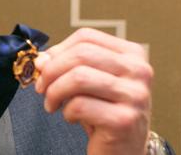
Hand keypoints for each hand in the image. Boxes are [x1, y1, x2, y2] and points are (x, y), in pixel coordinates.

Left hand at [34, 28, 152, 154]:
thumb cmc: (104, 113)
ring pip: (79, 77)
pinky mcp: (125, 120)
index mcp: (132, 54)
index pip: (86, 37)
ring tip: (52, 104)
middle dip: (51, 70)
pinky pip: (80, 105)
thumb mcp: (87, 83)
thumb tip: (41, 60)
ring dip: (55, 92)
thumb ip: (66, 65)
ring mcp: (135, 95)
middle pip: (81, 54)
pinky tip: (71, 118)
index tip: (44, 67)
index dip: (58, 50)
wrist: (123, 151)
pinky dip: (67, 112)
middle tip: (41, 87)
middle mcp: (139, 71)